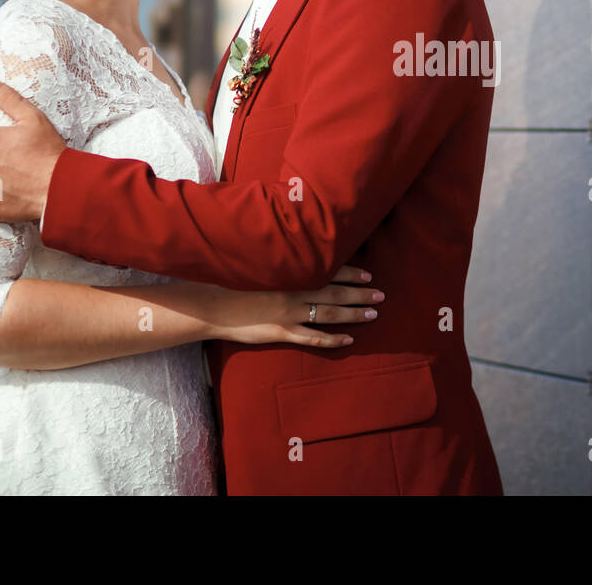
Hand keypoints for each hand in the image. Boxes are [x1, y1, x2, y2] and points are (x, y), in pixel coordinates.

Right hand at [209, 265, 384, 347]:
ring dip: (353, 314)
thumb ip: (280, 258)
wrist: (211, 303)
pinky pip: (313, 337)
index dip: (351, 272)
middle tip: (381, 295)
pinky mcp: (281, 332)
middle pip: (336, 292)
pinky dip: (333, 339)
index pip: (329, 270)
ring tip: (373, 314)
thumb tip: (299, 251)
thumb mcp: (259, 262)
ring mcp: (289, 314)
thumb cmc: (232, 279)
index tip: (369, 274)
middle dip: (361, 293)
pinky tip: (349, 340)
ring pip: (330, 314)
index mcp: (291, 273)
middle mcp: (295, 292)